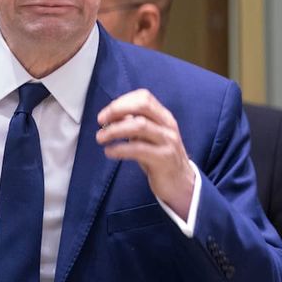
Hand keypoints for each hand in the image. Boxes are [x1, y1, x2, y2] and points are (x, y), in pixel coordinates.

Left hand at [96, 89, 195, 218]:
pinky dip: (120, 148)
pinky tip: (110, 152)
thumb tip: (111, 115)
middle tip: (101, 121)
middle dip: (117, 110)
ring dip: (115, 130)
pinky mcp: (164, 158)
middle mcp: (168, 125)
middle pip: (143, 106)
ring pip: (140, 126)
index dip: (121, 102)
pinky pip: (139, 149)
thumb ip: (134, 124)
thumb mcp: (148, 137)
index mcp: (164, 117)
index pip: (144, 97)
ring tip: (101, 138)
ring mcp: (168, 141)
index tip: (105, 114)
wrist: (180, 184)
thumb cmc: (159, 158)